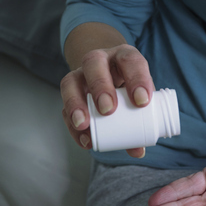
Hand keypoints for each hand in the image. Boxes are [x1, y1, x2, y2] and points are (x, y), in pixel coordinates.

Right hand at [61, 43, 154, 159]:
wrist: (108, 73)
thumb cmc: (128, 86)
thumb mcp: (138, 94)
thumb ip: (141, 120)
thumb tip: (138, 150)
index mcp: (123, 56)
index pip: (130, 59)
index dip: (137, 78)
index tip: (142, 101)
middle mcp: (100, 60)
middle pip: (94, 63)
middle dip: (100, 86)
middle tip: (108, 110)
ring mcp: (81, 74)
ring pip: (71, 80)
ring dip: (76, 103)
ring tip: (84, 124)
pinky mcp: (70, 91)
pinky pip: (64, 104)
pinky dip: (71, 123)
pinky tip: (83, 137)